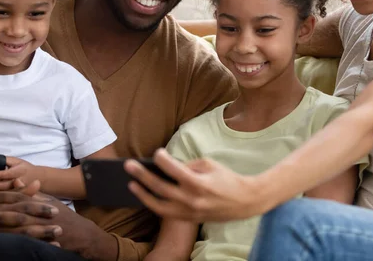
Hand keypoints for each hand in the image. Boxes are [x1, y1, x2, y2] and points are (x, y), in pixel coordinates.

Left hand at [0, 157, 44, 192]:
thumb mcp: (18, 161)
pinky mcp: (17, 195)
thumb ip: (6, 161)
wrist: (39, 178)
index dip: (0, 174)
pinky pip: (4, 197)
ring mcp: (19, 190)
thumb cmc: (25, 168)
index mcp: (21, 170)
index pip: (10, 173)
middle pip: (5, 185)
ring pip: (3, 192)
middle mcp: (20, 181)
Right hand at [0, 180, 61, 243]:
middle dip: (43, 228)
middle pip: (25, 225)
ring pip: (21, 238)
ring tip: (57, 243)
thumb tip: (38, 182)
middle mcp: (2, 221)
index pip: (25, 207)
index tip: (56, 210)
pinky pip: (15, 247)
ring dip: (39, 241)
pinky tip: (42, 250)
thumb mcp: (3, 195)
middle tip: (60, 229)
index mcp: (6, 206)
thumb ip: (21, 191)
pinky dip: (29, 248)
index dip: (41, 209)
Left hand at [0, 186, 116, 259]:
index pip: (22, 198)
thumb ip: (34, 193)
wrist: (81, 234)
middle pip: (19, 210)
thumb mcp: (50, 201)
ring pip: (20, 224)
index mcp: (42, 203)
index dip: (6, 196)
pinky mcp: (45, 240)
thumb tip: (19, 181)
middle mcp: (42, 214)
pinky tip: (1, 240)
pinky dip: (14, 238)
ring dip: (3, 222)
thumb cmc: (64, 216)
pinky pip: (27, 239)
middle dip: (1, 209)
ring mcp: (43, 227)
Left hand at [124, 149, 270, 221]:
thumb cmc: (227, 179)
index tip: (156, 153)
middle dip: (142, 176)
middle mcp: (191, 199)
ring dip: (143, 194)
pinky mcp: (189, 219)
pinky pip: (166, 213)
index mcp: (199, 183)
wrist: (244, 202)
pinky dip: (154, 204)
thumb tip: (170, 166)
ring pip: (159, 205)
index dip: (163, 160)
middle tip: (128, 166)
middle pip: (161, 187)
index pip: (175, 170)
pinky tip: (146, 195)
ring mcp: (189, 212)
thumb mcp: (210, 165)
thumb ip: (188, 165)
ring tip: (132, 184)